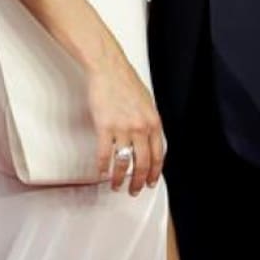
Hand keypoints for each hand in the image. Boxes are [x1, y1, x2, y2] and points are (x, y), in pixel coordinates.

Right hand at [88, 52, 164, 194]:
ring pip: (124, 162)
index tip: (150, 182)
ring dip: (120, 178)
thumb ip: (149, 122)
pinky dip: (103, 166)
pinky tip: (101, 172)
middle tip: (134, 190)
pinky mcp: (105, 126)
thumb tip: (149, 139)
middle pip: (143, 163)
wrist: (108, 69)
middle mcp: (140, 128)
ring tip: (116, 185)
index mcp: (153, 122)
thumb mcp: (147, 103)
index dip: (154, 172)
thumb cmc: (125, 82)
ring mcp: (123, 128)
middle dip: (139, 181)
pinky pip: (105, 154)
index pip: (158, 155)